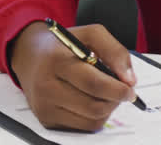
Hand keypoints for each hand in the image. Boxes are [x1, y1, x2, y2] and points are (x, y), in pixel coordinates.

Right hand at [9, 22, 135, 130]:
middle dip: (115, 100)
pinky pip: (83, 127)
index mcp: (57, 60)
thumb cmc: (63, 46)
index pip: (93, 83)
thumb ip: (114, 51)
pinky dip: (95, 116)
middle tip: (123, 92)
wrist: (30, 56)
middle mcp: (47, 85)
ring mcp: (45, 106)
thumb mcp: (90, 34)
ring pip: (91, 120)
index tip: (130, 88)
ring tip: (105, 93)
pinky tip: (91, 101)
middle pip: (94, 106)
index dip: (117, 89)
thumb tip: (129, 79)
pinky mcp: (46, 120)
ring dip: (107, 108)